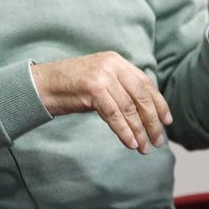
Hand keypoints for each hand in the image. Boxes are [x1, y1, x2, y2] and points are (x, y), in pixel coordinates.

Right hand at [30, 52, 171, 153]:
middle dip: (152, 121)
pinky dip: (124, 131)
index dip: (159, 104)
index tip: (167, 122)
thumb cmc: (69, 87)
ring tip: (144, 148)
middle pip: (141, 96)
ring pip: (129, 108)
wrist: (41, 85)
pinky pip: (114, 114)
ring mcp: (102, 75)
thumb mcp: (99, 82)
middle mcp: (112, 65)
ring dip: (139, 131)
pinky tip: (130, 143)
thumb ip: (119, 89)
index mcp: (116, 61)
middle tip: (158, 141)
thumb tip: (143, 112)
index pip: (146, 83)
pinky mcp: (92, 88)